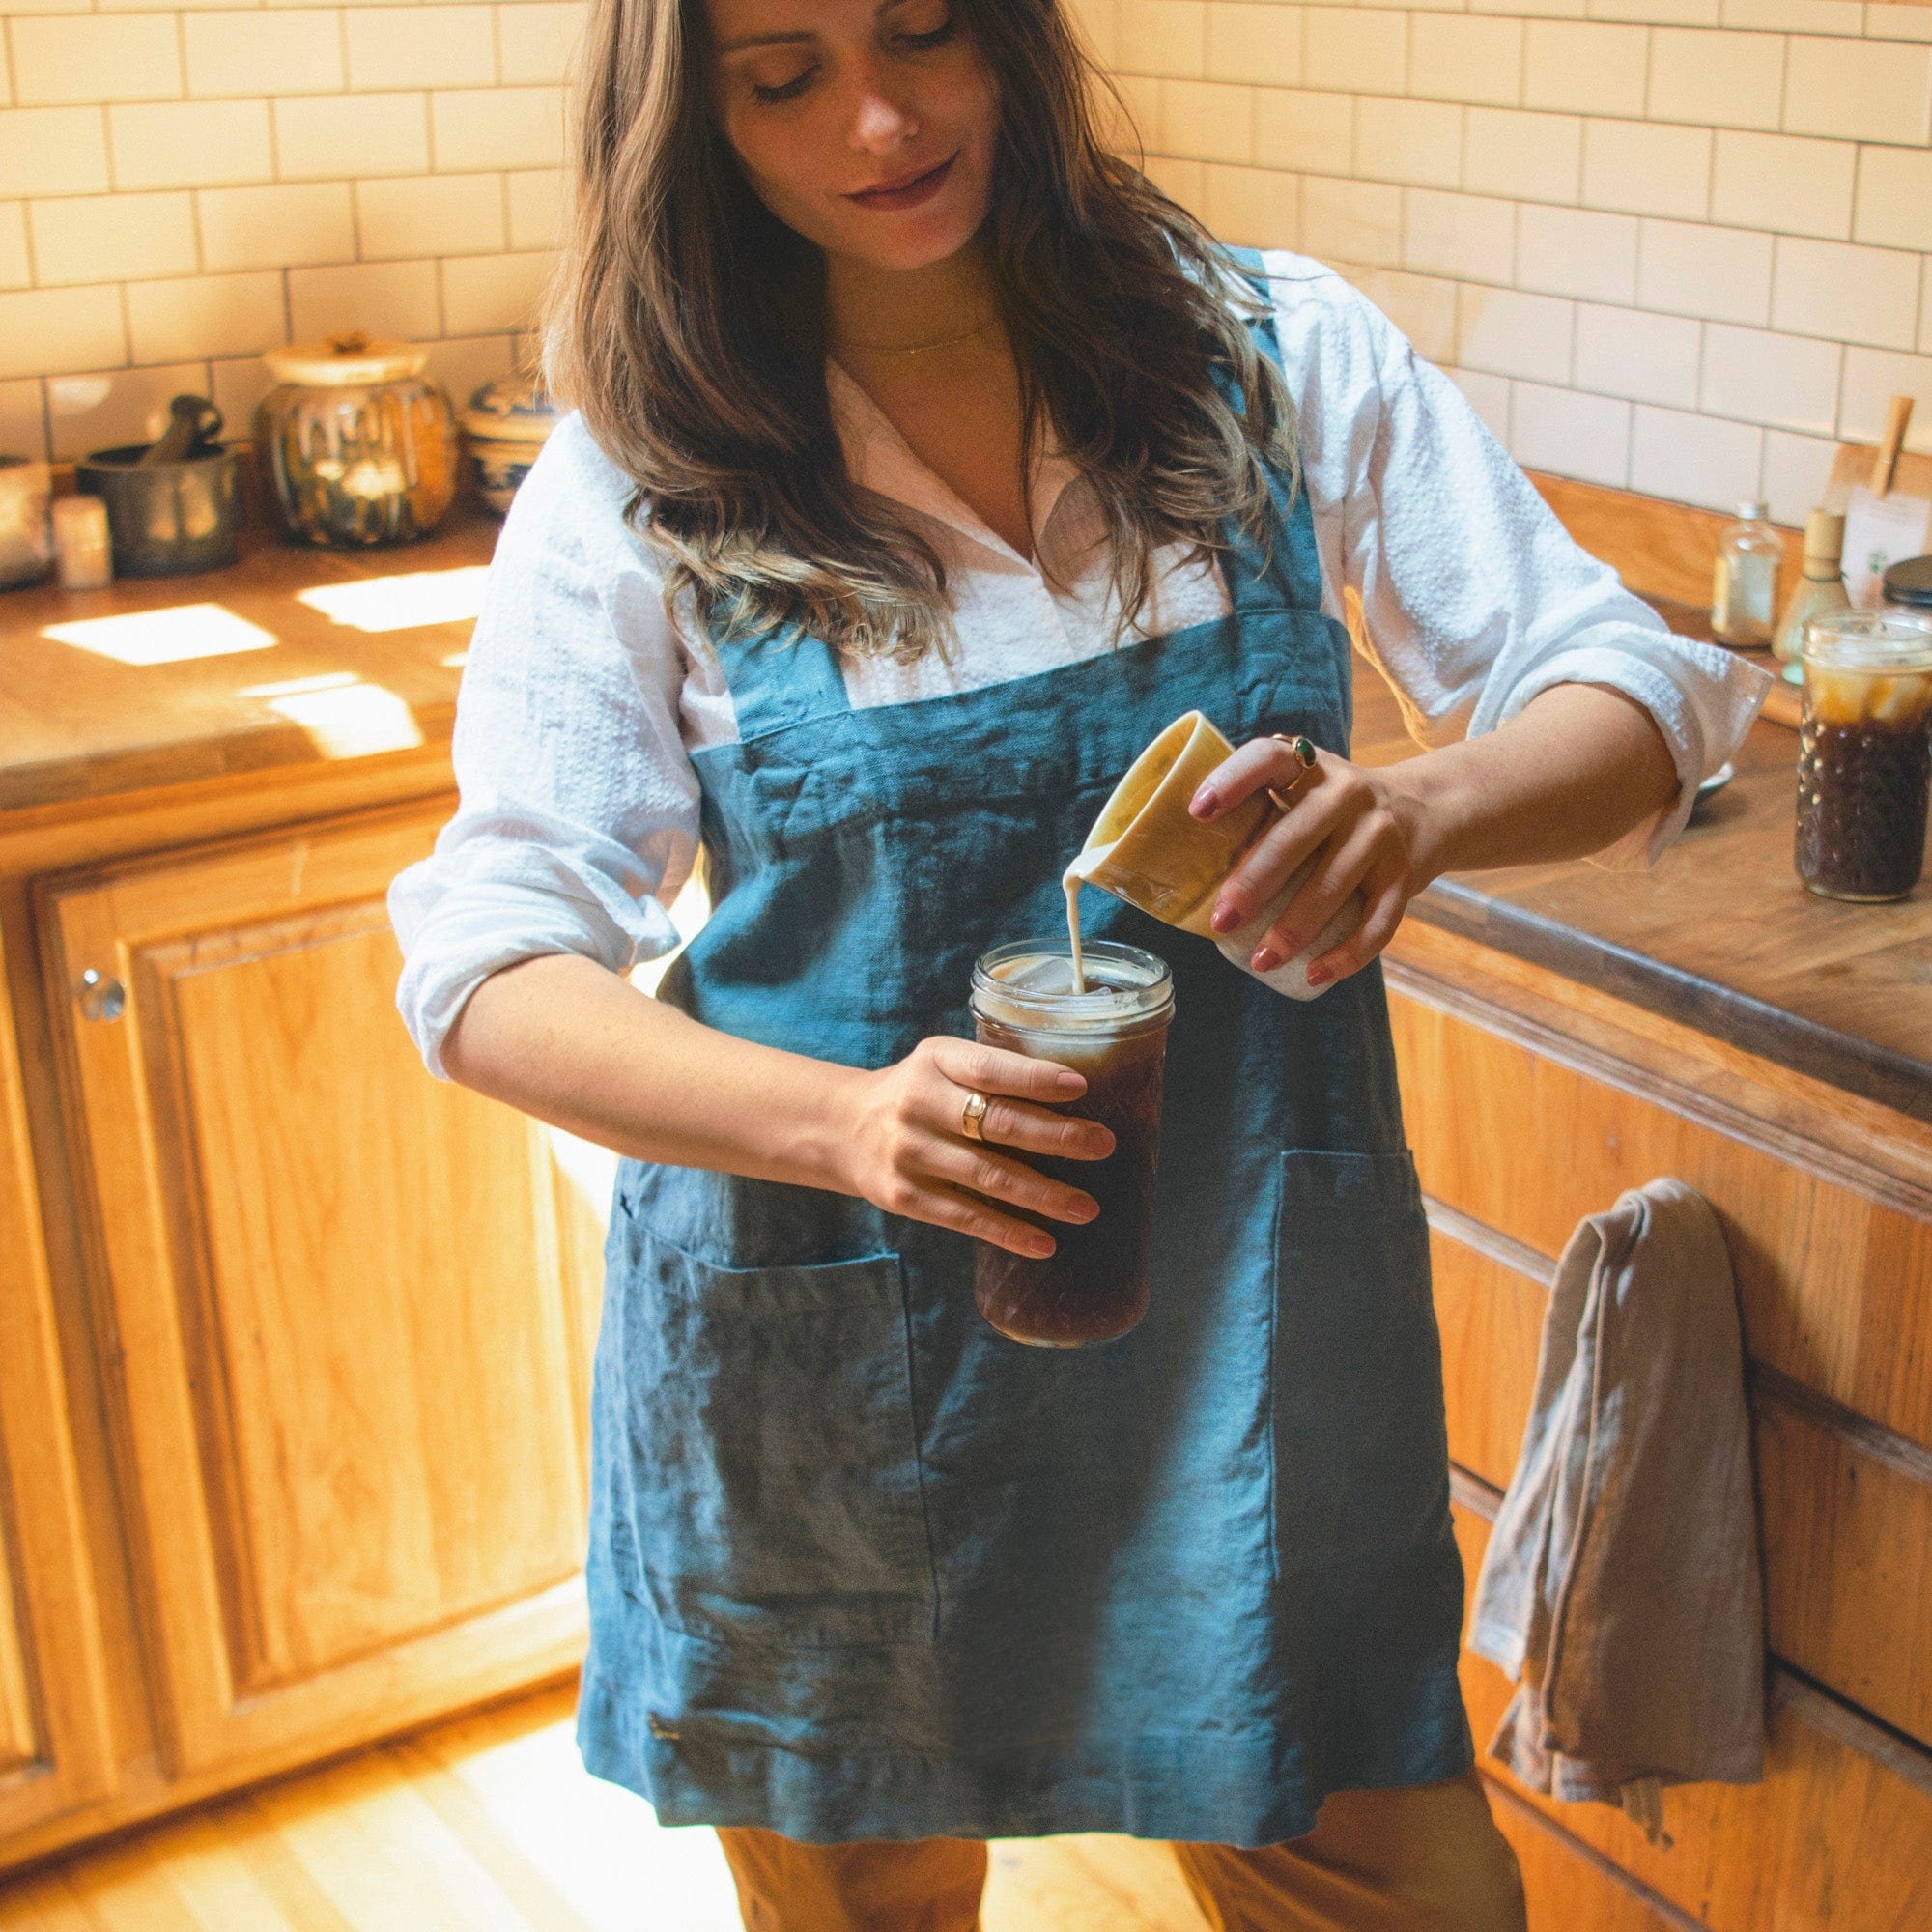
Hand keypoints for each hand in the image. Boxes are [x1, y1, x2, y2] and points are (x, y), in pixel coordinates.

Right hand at [833, 1036, 1115, 1257]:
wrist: (843, 1128)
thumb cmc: (919, 1091)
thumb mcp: (942, 1063)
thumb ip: (991, 1072)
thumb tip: (1076, 1094)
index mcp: (935, 1061)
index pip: (990, 1070)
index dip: (1035, 1079)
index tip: (1080, 1088)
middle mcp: (918, 1104)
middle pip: (996, 1124)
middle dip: (1056, 1137)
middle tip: (1103, 1145)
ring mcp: (909, 1153)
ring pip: (987, 1177)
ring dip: (1043, 1195)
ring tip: (1087, 1207)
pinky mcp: (903, 1196)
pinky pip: (965, 1217)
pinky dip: (1008, 1232)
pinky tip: (1044, 1242)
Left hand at [1188, 736, 1435, 986]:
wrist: (1426, 810)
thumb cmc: (1332, 809)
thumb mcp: (1302, 787)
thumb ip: (1255, 806)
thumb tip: (1170, 861)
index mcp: (1309, 766)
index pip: (1266, 760)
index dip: (1231, 781)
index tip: (1197, 811)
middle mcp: (1348, 792)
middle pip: (1296, 837)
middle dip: (1254, 883)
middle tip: (1221, 920)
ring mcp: (1381, 834)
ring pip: (1334, 886)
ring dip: (1295, 929)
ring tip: (1260, 960)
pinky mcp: (1405, 874)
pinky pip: (1378, 922)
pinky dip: (1346, 954)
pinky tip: (1315, 973)